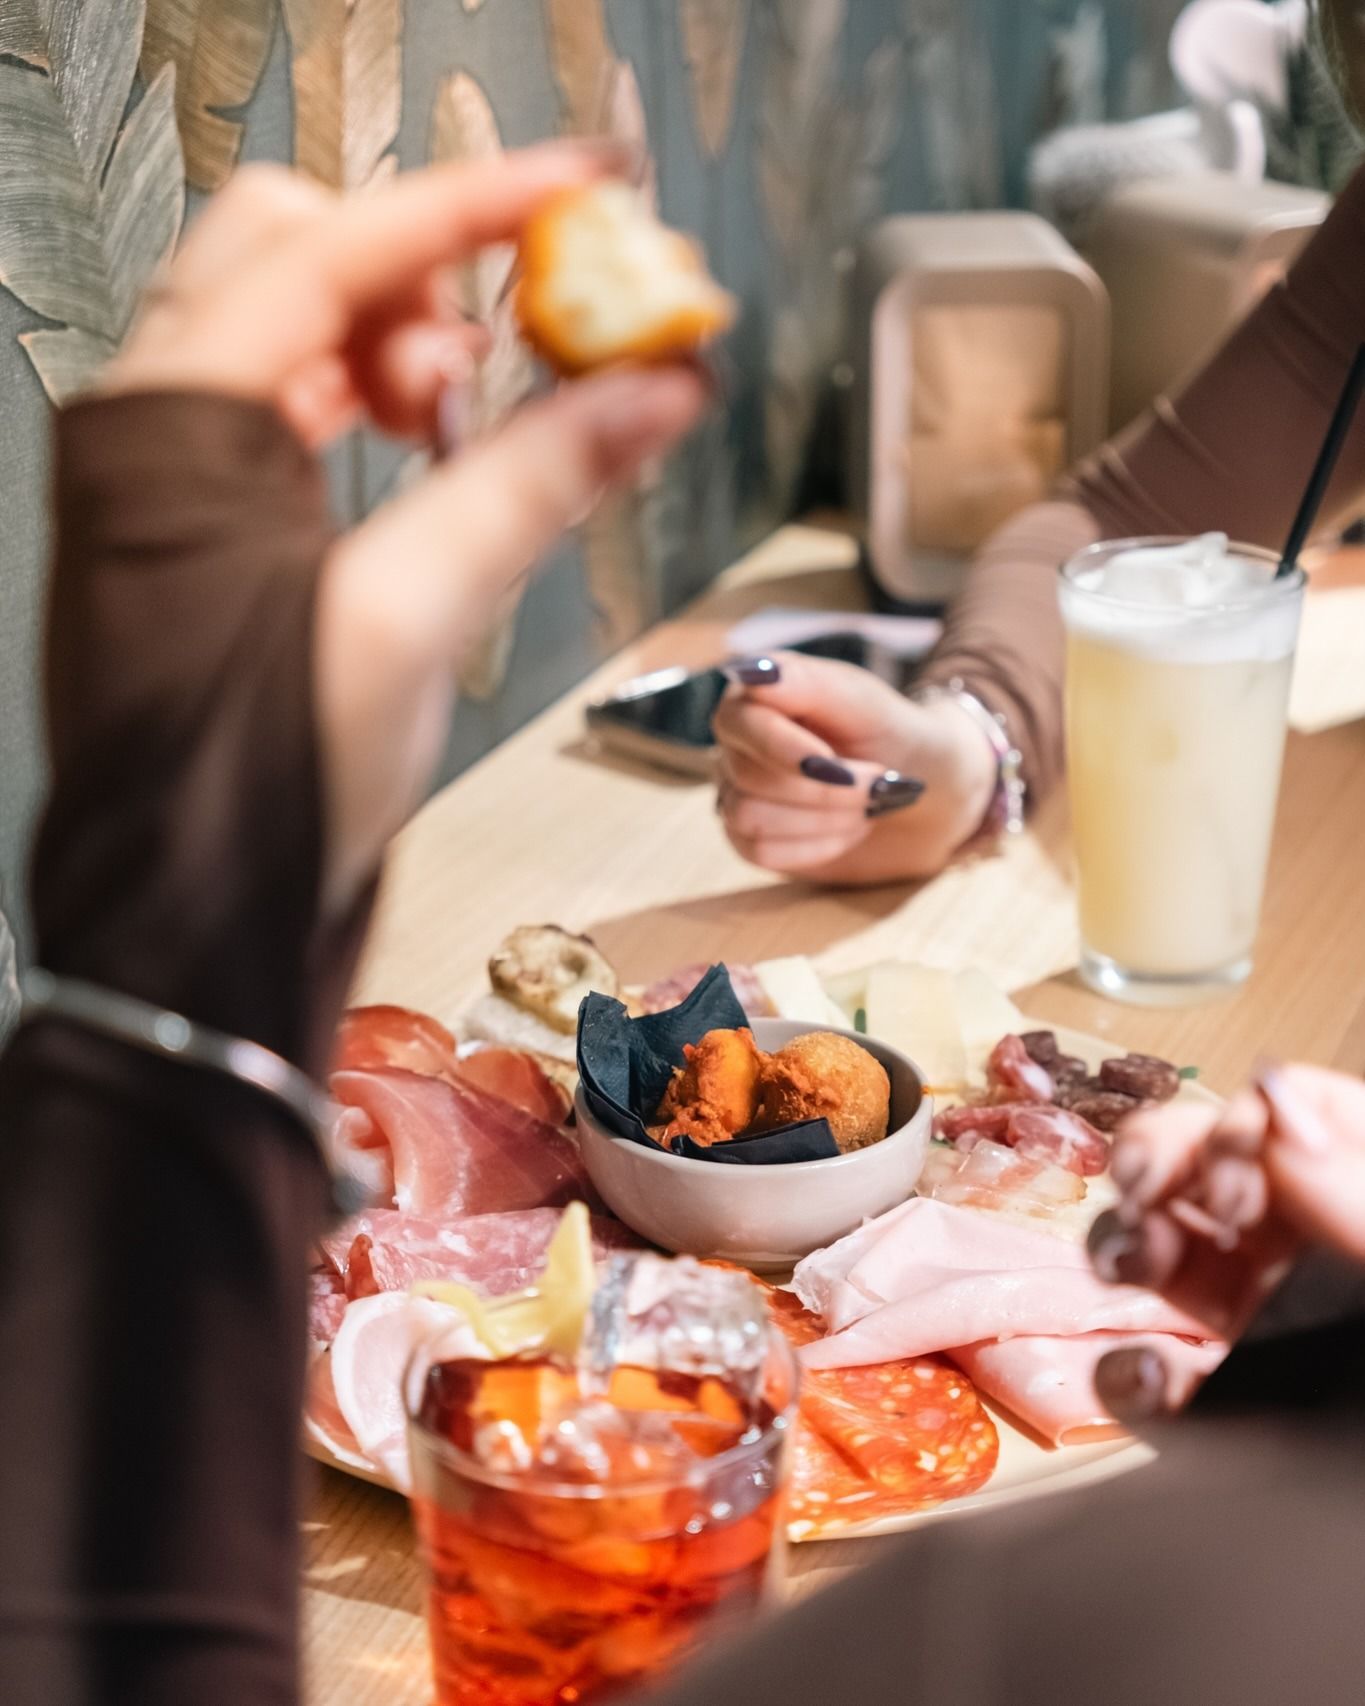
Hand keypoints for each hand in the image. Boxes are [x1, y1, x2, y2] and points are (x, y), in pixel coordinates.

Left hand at [102, 146, 709, 912]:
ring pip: (292, 328)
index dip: (477, 205)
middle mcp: (153, 427)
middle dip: (424, 271)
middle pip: (295, 254)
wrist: (192, 918)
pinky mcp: (202, 528)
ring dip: (402, 341)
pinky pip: (288, 410)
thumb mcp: (410, 616)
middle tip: (528, 329)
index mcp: (173, 422)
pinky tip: (437, 455)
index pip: (340, 249)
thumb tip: (651, 390)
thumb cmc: (255, 786)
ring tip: (482, 414)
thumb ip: (530, 481)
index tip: (583, 188)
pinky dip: (373, 406)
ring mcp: (170, 476)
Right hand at [713, 653, 998, 884]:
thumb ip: (808, 683)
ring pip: (749, 818)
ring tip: (863, 806)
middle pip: (746, 777)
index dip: (785, 750)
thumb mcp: (865, 703)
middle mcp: (739, 742)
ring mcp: (739, 791)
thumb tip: (748, 672)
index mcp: (758, 694)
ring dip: (823, 819)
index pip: (739, 723)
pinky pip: (759, 851)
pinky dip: (815, 846)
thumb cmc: (895, 736)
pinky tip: (845, 830)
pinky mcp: (751, 837)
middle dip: (823, 790)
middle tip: (875, 784)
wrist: (928, 794)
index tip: (839, 766)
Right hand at [1088, 1063, 1364, 1418]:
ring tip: (1133, 1259)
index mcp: (1360, 1197)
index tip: (1241, 1163)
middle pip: (1205, 1161)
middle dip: (1160, 1159)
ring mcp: (1262, 1326)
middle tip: (1150, 1190)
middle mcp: (1310, 1251)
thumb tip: (1277, 1111)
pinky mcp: (1225, 1408)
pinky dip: (1128, 1368)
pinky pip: (1148, 1371)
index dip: (1251, 1118)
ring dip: (1124, 1239)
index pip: (1297, 1110)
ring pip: (1159, 1249)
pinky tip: (1155, 1376)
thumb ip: (1362, 1204)